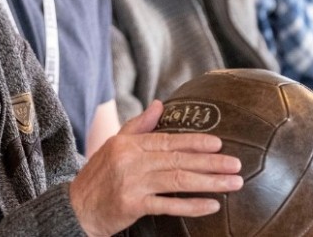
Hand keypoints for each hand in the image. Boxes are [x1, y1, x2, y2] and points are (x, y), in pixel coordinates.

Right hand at [69, 100, 242, 235]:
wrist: (76, 208)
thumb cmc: (98, 176)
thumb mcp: (114, 145)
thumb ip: (138, 126)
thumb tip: (159, 105)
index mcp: (128, 144)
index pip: (168, 140)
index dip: (195, 142)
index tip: (219, 144)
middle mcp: (131, 161)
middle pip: (177, 160)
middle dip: (211, 163)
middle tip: (236, 165)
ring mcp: (132, 184)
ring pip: (178, 181)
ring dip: (209, 183)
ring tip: (233, 183)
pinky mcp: (132, 205)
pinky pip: (169, 205)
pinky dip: (192, 205)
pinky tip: (212, 205)